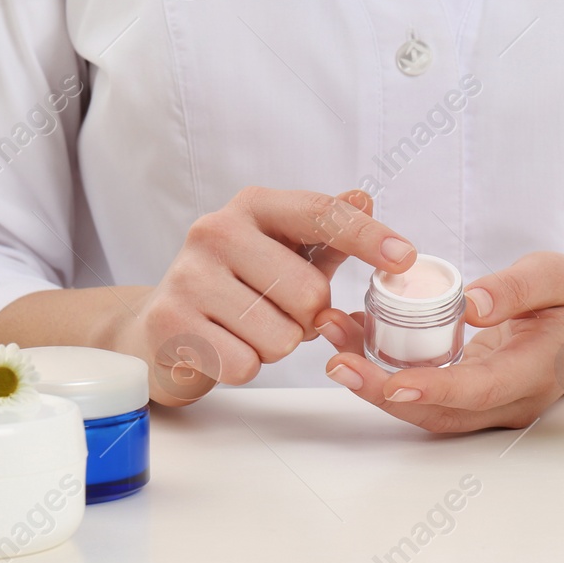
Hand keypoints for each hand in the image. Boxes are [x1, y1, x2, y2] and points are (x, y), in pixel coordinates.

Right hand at [120, 187, 414, 404]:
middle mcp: (216, 230)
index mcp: (252, 206)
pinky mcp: (170, 323)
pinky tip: (222, 347)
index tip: (404, 258)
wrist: (159, 326)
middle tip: (278, 314)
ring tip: (247, 330)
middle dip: (306, 318)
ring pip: (280, 335)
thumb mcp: (283, 253)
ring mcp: (188, 276)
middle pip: (309, 292)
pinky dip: (245, 366)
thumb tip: (363, 197)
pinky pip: (245, 364)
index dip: (366, 236)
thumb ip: (326, 232)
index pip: (320, 213)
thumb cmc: (237, 287)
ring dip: (275, 345)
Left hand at [321, 251, 563, 432]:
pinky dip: (385, 372)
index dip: (434, 389)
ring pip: (424, 409)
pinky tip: (353, 338)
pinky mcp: (468, 398)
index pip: (480, 389)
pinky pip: (423, 393)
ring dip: (374, 383)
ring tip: (333, 342)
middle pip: (439, 412)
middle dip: (382, 392)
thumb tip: (471, 303)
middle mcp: (507, 401)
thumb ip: (517, 289)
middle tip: (336, 361)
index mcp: (534, 370)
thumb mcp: (558, 277)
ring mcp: (486, 407)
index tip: (391, 380)